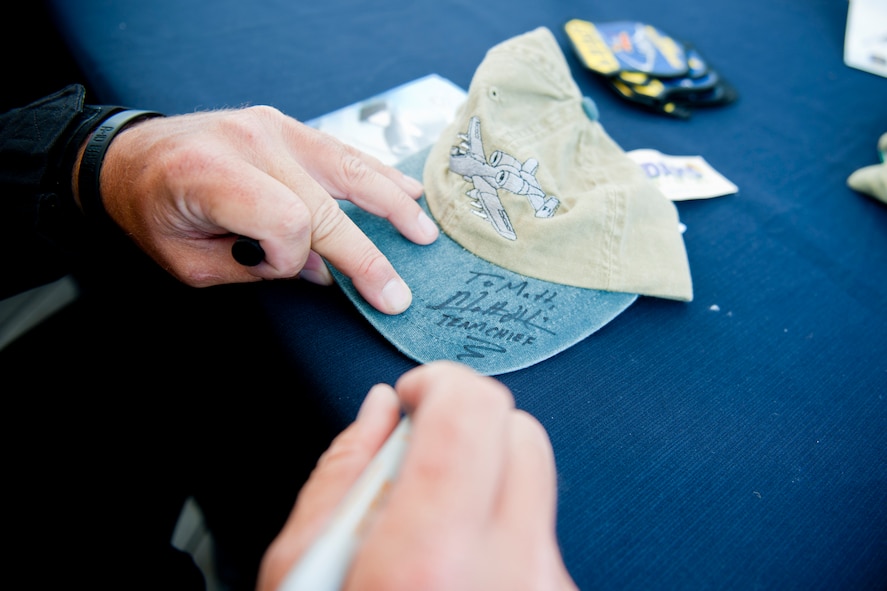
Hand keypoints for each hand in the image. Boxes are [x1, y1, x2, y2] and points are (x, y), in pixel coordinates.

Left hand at [86, 106, 438, 313]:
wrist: (130, 156)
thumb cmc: (153, 214)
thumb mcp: (187, 261)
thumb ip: (253, 267)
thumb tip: (321, 270)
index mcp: (213, 174)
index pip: (287, 222)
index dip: (291, 259)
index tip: (274, 268)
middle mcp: (250, 142)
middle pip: (328, 202)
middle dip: (367, 255)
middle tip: (398, 293)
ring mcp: (272, 127)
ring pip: (349, 170)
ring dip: (392, 205)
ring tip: (423, 232)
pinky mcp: (284, 125)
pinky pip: (341, 152)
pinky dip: (377, 175)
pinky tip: (408, 190)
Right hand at [257, 361, 577, 590]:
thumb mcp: (298, 572)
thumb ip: (345, 472)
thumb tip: (381, 411)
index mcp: (430, 558)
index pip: (474, 410)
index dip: (441, 383)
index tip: (418, 397)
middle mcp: (508, 574)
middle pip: (521, 431)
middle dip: (469, 423)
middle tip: (421, 456)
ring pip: (535, 479)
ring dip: (484, 476)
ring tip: (431, 525)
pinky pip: (537, 530)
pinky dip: (499, 524)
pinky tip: (456, 565)